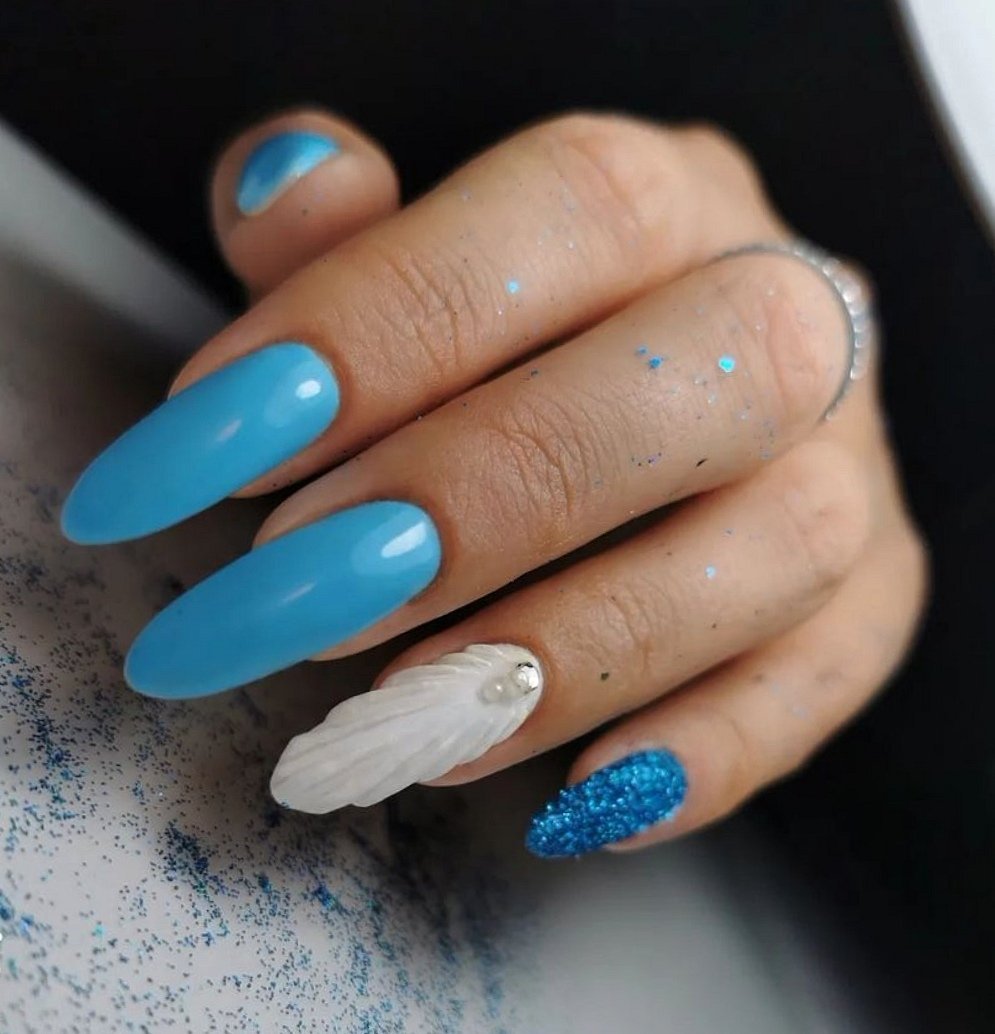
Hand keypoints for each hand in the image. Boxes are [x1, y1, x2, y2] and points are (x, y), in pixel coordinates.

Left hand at [63, 109, 926, 856]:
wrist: (644, 397)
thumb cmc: (501, 337)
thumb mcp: (405, 260)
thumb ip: (337, 229)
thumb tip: (279, 189)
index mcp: (669, 192)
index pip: (566, 210)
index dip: (386, 324)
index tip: (215, 444)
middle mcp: (789, 308)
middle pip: (691, 379)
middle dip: (483, 497)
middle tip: (301, 592)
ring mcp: (848, 459)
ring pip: (773, 548)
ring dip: (577, 649)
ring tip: (410, 717)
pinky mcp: (877, 591)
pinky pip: (825, 678)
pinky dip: (706, 751)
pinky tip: (570, 802)